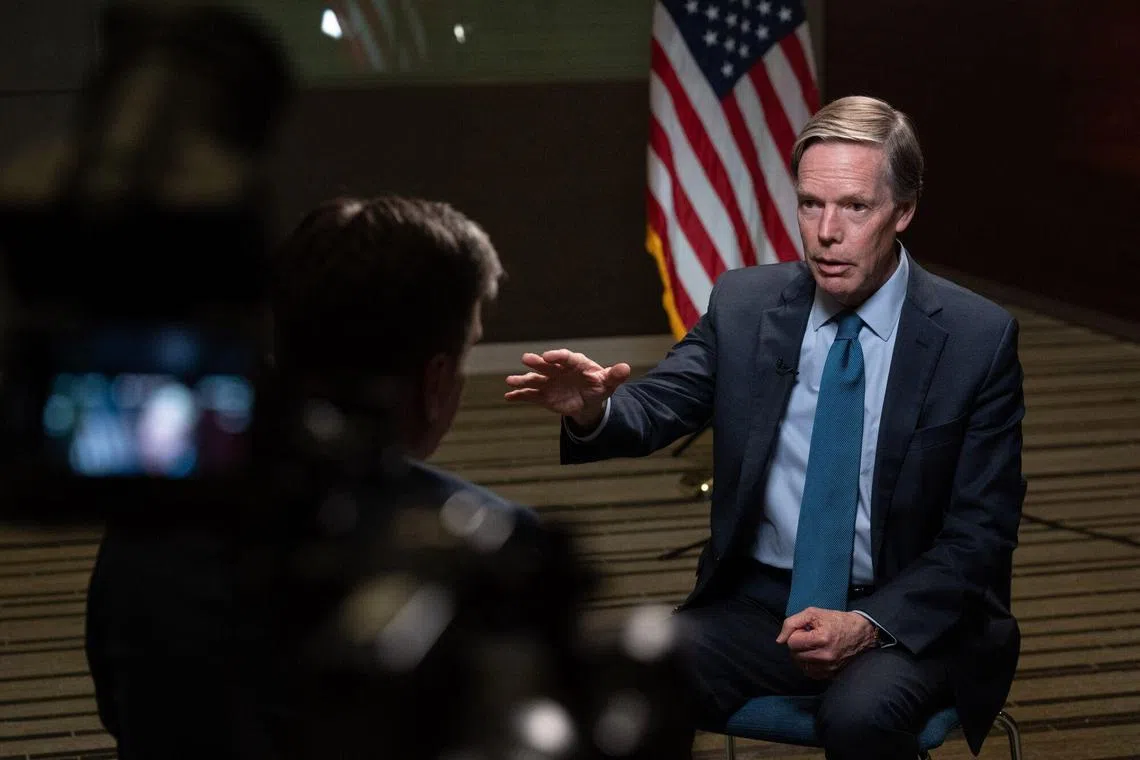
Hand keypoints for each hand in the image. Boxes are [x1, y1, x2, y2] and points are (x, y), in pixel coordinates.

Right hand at [504, 349, 630, 427]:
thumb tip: (625, 368)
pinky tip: (508, 396)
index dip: (557, 356)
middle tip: (526, 359)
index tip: (548, 356)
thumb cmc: (598, 386)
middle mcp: (558, 370)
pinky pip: (530, 395)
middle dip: (536, 363)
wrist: (588, 400)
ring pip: (534, 380)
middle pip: (546, 365)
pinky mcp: (544, 396)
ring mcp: (549, 382)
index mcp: (575, 363)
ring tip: (510, 381)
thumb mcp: (608, 382)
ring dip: (522, 380)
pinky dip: (519, 395)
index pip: (565, 357)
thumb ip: (615, 375)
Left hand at [776, 608, 878, 679]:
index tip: (806, 630)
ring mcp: (829, 668)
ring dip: (803, 655)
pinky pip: (810, 673)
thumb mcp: (813, 613)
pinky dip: (810, 664)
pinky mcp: (832, 675)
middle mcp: (825, 656)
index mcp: (821, 639)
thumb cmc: (837, 621)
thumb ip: (792, 623)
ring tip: (814, 646)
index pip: (792, 642)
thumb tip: (779, 640)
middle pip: (795, 655)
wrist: (862, 634)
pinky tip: (817, 655)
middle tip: (810, 637)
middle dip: (799, 645)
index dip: (796, 634)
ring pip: (801, 665)